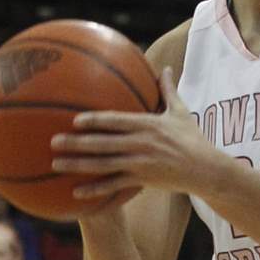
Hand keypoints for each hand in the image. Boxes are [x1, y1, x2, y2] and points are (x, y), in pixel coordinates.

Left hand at [51, 67, 218, 201]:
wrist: (206, 170)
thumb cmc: (193, 139)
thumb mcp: (181, 112)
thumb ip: (168, 90)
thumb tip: (165, 67)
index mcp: (148, 124)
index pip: (116, 120)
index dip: (95, 120)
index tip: (75, 119)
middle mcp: (141, 143)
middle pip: (103, 143)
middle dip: (76, 142)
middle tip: (53, 141)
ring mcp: (140, 163)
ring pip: (103, 164)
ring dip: (78, 164)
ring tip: (56, 164)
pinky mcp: (142, 180)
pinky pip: (114, 186)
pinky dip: (95, 189)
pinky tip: (76, 192)